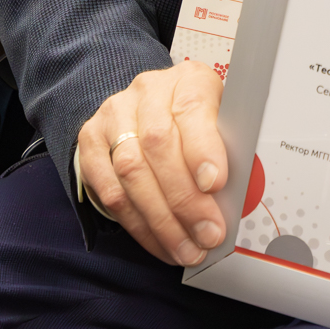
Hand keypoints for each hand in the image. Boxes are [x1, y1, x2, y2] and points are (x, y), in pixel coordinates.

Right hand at [77, 60, 227, 266]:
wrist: (148, 111)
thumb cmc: (195, 123)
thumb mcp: (222, 123)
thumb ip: (229, 150)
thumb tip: (239, 196)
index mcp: (188, 79)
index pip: (192, 107)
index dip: (203, 148)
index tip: (216, 184)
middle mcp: (148, 90)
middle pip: (159, 144)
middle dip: (185, 199)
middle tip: (207, 234)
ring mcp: (114, 114)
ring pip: (131, 171)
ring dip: (161, 220)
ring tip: (186, 249)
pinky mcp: (90, 141)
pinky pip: (110, 190)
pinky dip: (137, 224)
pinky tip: (159, 242)